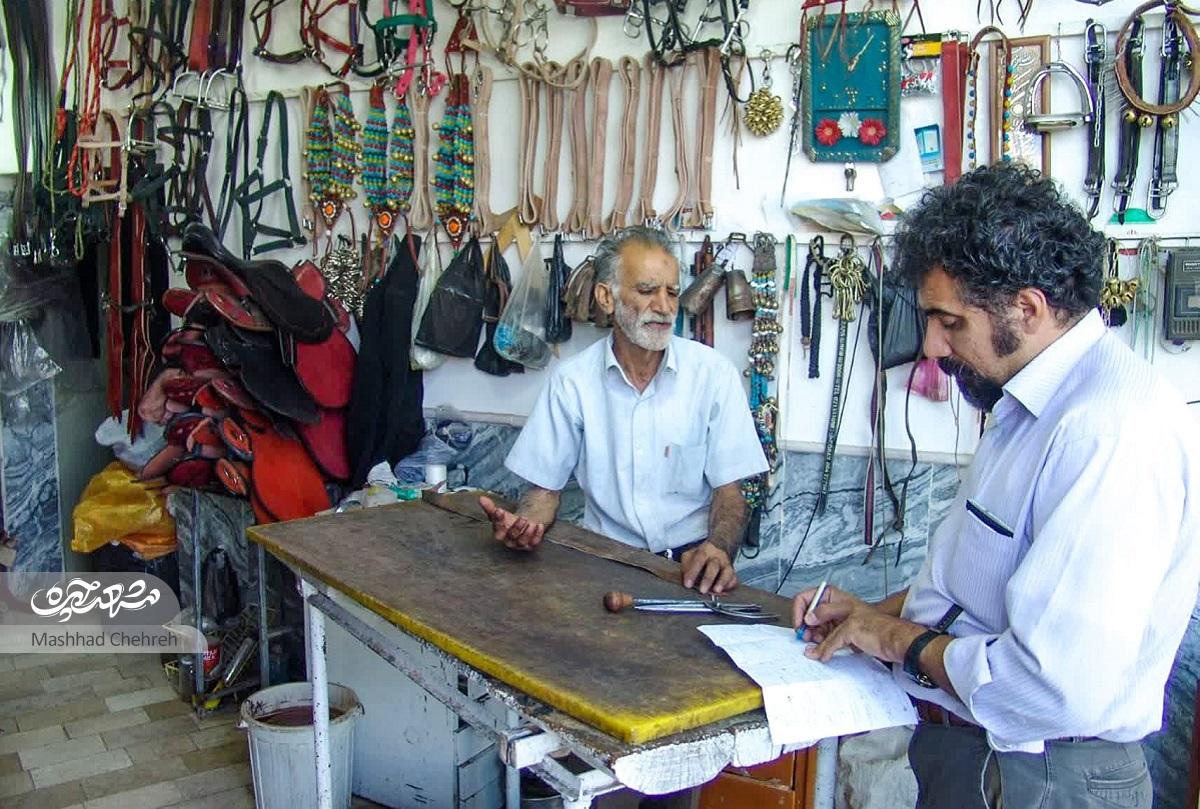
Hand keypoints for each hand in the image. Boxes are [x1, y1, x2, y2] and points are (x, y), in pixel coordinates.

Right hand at [478, 496, 545, 550]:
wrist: (522, 526)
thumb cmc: (508, 521)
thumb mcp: (500, 514)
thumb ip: (490, 507)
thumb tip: (481, 498)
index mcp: (499, 534)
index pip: (498, 529)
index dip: (498, 520)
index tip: (500, 510)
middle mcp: (509, 541)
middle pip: (511, 537)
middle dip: (517, 527)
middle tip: (523, 518)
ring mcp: (520, 545)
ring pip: (522, 542)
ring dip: (528, 532)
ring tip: (532, 522)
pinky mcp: (530, 545)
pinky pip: (534, 543)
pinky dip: (538, 535)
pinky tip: (539, 525)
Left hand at [679, 541, 737, 594]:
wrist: (717, 550)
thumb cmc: (700, 557)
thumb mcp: (689, 556)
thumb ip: (685, 566)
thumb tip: (685, 578)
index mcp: (705, 550)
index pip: (699, 559)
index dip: (693, 572)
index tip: (688, 584)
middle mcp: (717, 556)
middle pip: (714, 565)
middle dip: (708, 579)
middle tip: (702, 590)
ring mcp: (726, 564)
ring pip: (727, 572)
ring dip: (722, 582)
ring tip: (716, 591)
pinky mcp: (732, 572)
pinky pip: (733, 579)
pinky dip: (729, 585)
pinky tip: (724, 591)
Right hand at [792, 585, 921, 664]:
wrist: (895, 643)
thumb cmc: (879, 627)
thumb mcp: (849, 624)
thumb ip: (826, 628)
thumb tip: (809, 630)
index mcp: (834, 597)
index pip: (807, 597)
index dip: (800, 610)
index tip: (800, 625)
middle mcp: (834, 608)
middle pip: (809, 614)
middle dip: (806, 627)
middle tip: (806, 637)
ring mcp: (838, 622)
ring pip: (816, 628)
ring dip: (813, 638)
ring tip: (816, 645)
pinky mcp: (843, 636)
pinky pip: (825, 639)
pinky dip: (821, 646)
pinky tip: (822, 651)